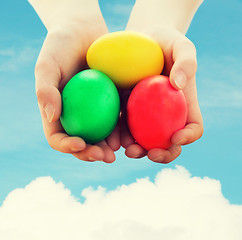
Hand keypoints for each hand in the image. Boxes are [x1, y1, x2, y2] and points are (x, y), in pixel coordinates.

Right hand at [35, 2, 119, 162]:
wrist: (83, 32)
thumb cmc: (61, 46)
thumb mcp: (48, 64)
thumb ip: (45, 90)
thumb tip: (51, 116)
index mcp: (58, 112)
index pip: (58, 137)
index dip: (67, 146)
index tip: (80, 144)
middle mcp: (75, 116)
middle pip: (81, 142)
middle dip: (92, 154)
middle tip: (106, 157)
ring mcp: (94, 112)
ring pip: (101, 136)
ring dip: (110, 147)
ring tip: (120, 150)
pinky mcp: (110, 103)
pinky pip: (116, 119)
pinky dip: (122, 129)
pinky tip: (131, 133)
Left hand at [121, 27, 202, 162]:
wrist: (141, 40)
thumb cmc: (165, 43)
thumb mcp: (181, 45)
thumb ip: (186, 62)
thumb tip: (178, 85)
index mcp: (183, 104)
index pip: (193, 126)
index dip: (188, 136)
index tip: (176, 137)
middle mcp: (165, 115)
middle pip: (168, 142)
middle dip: (162, 153)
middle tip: (150, 153)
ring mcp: (145, 115)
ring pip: (144, 140)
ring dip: (137, 150)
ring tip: (127, 149)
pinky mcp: (126, 110)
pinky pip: (123, 127)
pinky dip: (119, 136)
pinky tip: (112, 138)